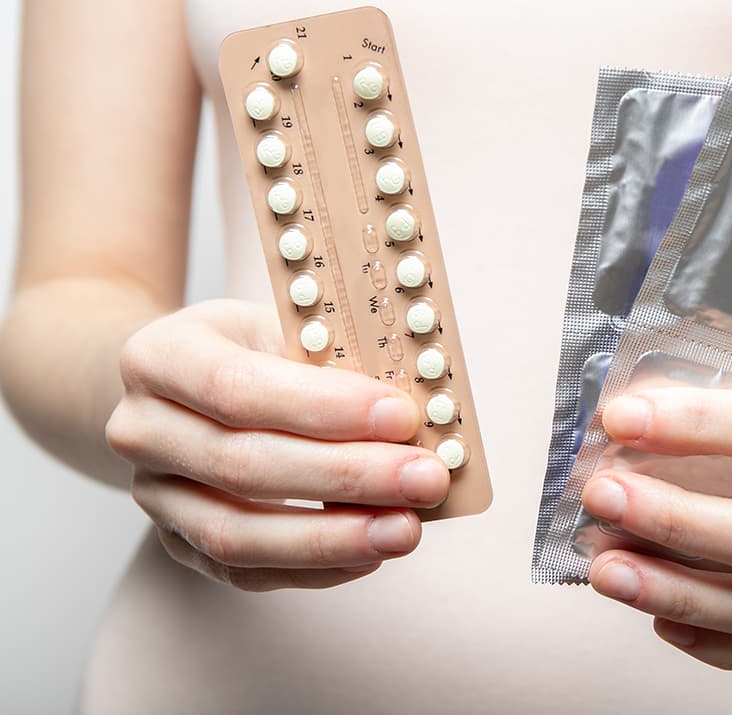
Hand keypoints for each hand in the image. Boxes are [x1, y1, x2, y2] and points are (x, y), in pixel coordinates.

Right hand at [105, 299, 449, 590]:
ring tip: (406, 529)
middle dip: (347, 476)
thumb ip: (332, 360)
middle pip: (244, 467)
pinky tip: (372, 551)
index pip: (238, 389)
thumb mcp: (279, 324)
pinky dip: (317, 567)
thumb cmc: (248, 349)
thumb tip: (410, 412)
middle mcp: (141, 430)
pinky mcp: (178, 543)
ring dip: (334, 537)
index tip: (401, 416)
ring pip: (238, 534)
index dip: (324, 408)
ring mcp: (154, 495)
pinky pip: (246, 572)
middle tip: (425, 477)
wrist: (178, 388)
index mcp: (159, 357)